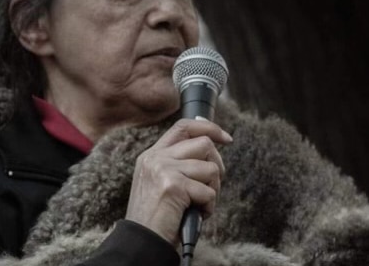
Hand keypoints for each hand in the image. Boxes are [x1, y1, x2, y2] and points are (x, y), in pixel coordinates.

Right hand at [124, 118, 232, 245]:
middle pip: (204, 143)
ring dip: (212, 190)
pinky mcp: (173, 186)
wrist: (141, 242)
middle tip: (209, 186)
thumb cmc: (157, 218)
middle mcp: (155, 158)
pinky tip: (195, 215)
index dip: (209, 128)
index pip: (184, 126)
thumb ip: (179, 163)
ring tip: (197, 204)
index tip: (226, 139)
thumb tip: (210, 145)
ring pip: (211, 168)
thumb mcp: (161, 182)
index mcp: (152, 155)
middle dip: (216, 166)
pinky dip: (208, 207)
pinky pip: (209, 191)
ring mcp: (163, 169)